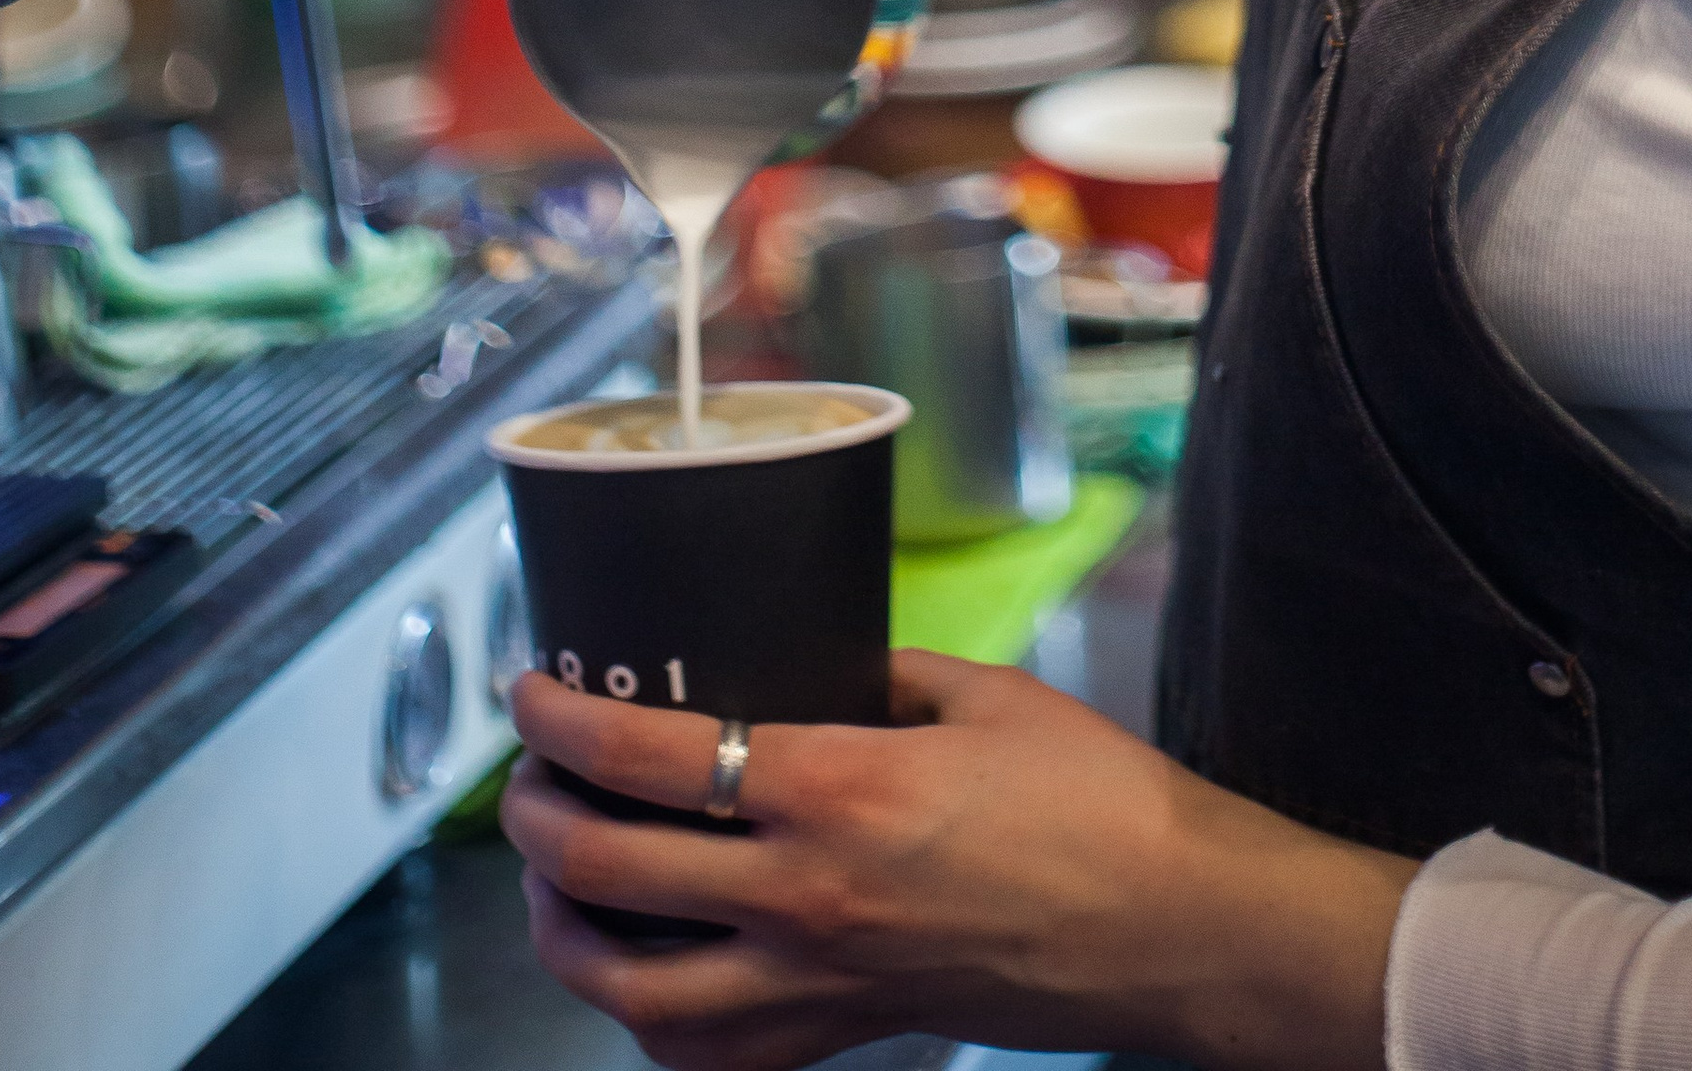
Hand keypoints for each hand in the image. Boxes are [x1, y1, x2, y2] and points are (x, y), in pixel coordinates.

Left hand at [501, 657, 1413, 1070]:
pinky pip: (702, 1055)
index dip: (566, 720)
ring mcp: (817, 984)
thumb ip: (872, 675)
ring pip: (630, 989)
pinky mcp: (840, 1036)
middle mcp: (808, 897)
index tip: (530, 689)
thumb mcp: (977, 694)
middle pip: (611, 871)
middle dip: (537, 818)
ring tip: (548, 883)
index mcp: (841, 789)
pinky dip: (642, 1016)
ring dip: (563, 934)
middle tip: (523, 775)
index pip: (655, 756)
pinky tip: (633, 971)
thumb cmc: (1093, 802)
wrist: (1168, 926)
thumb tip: (799, 659)